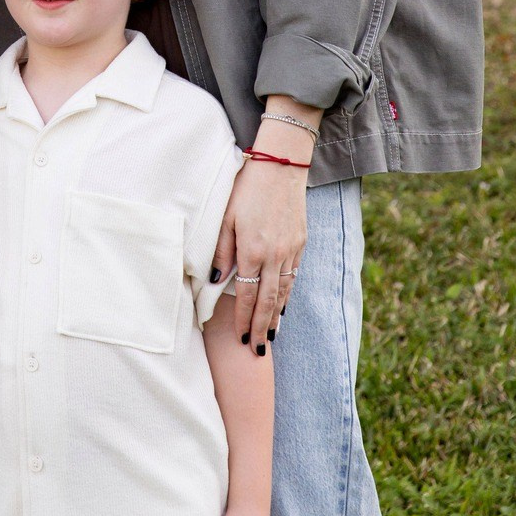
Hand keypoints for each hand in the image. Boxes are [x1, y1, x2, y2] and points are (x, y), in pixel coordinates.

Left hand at [213, 151, 308, 353]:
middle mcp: (275, 255)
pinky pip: (293, 276)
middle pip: (268, 301)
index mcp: (253, 250)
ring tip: (271, 335)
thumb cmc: (247, 187)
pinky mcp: (300, 243)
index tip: (242, 338)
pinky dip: (287, 295)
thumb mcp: (225, 216)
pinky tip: (282, 305)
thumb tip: (214, 281)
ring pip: (284, 292)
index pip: (248, 295)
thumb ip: (221, 251)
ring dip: (277, 316)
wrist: (281, 165)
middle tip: (258, 351)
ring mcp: (291, 250)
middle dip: (263, 328)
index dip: (245, 319)